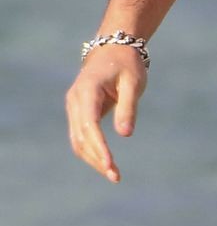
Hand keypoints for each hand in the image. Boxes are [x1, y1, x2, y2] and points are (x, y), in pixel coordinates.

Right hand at [66, 48, 148, 182]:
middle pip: (81, 136)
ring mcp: (73, 106)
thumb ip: (128, 107)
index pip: (90, 124)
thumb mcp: (133, 83)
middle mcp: (75, 99)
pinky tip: (105, 163)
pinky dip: (91, 151)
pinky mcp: (77, 111)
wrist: (113, 49)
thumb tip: (125, 134)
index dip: (99, 146)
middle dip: (97, 158)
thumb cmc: (127, 64)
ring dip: (92, 159)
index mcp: (88, 90)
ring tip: (113, 174)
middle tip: (116, 177)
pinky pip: (80, 136)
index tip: (110, 164)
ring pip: (77, 140)